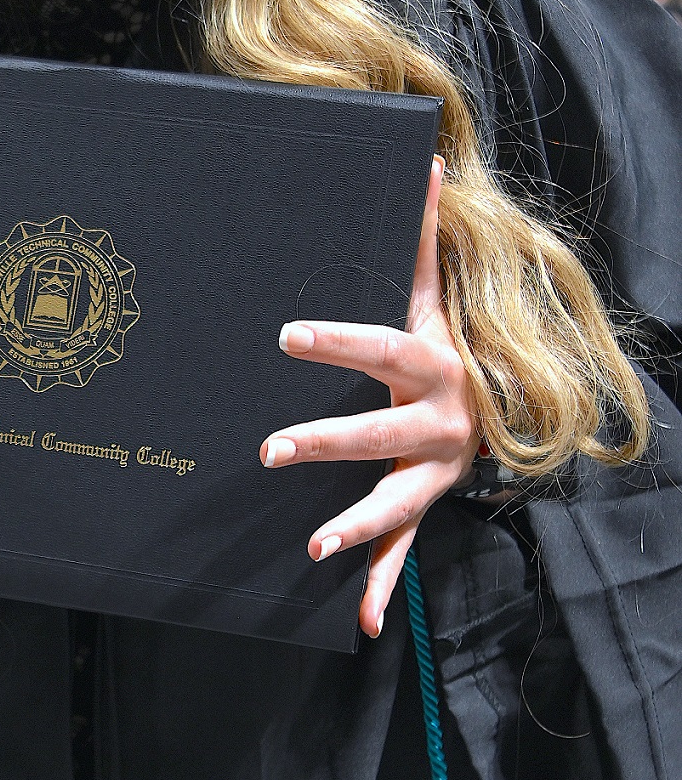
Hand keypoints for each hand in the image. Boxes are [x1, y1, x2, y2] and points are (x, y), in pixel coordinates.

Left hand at [259, 157, 477, 640]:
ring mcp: (432, 474)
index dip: (337, 340)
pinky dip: (385, 588)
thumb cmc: (448, 342)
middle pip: (377, 434)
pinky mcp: (424, 509)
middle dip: (326, 441)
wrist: (510, 409)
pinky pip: (405, 554)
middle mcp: (438, 424)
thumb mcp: (435, 291)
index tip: (286, 335)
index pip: (380, 348)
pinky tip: (362, 624)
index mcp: (432, 365)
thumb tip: (427, 155)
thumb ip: (421, 232)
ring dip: (357, 528)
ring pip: (395, 506)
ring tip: (314, 544)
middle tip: (269, 449)